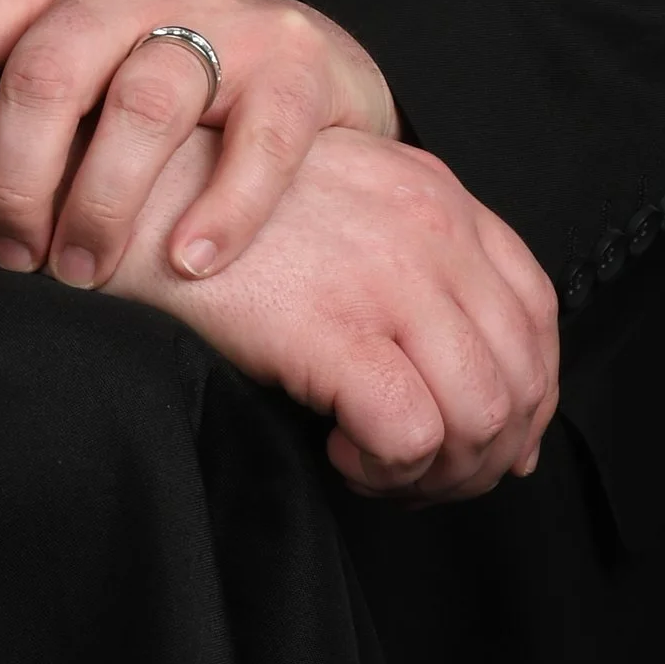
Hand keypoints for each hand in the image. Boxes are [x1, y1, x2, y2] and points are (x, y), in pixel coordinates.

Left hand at [0, 0, 397, 288]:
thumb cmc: (154, 69)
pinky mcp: (294, 63)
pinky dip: (221, 210)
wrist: (306, 61)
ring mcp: (219, 13)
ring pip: (141, 103)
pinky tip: (191, 263)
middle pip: (45, 73)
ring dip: (102, 205)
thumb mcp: (64, 47)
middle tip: (15, 259)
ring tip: (87, 274)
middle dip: (15, 180)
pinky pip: (255, 139)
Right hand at [105, 124, 558, 502]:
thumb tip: (484, 392)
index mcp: (434, 190)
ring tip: (376, 465)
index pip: (534, 308)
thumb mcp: (339, 202)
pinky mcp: (331, 328)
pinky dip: (387, 467)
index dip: (526, 387)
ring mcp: (385, 275)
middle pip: (518, 373)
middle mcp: (428, 228)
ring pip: (481, 413)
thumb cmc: (217, 206)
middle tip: (424, 474)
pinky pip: (410, 434)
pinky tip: (338, 448)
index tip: (486, 435)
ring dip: (439, 468)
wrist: (130, 189)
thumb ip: (413, 265)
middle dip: (487, 450)